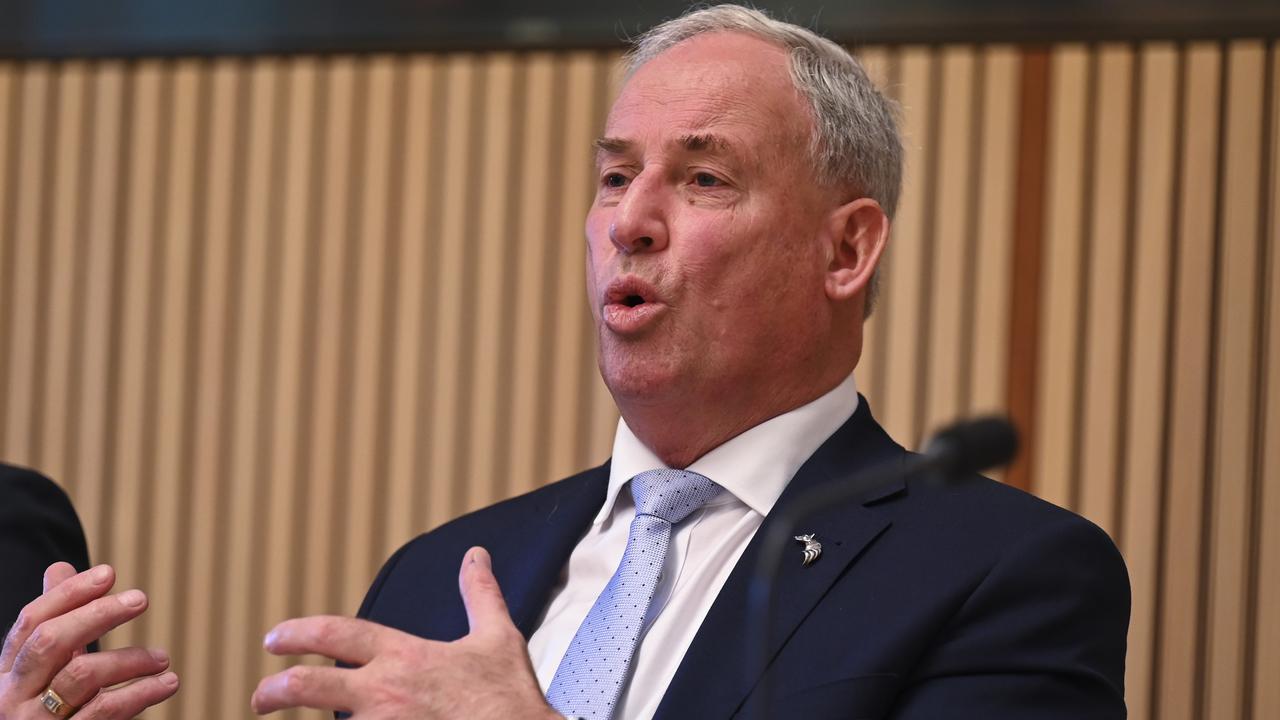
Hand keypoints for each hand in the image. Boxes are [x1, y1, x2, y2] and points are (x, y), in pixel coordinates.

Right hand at [0, 563, 177, 718]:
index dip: (69, 594)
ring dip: (129, 658)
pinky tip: (167, 683)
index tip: (110, 572)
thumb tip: (61, 567)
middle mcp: (12, 698)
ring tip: (163, 657)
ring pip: (79, 676)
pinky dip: (140, 693)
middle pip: (51, 642)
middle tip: (141, 598)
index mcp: (6, 675)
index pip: (31, 622)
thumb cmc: (46, 714)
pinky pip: (104, 712)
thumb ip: (57, 622)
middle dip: (97, 614)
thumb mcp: (46, 669)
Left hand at [252, 547, 558, 718]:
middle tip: (260, 697)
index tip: (275, 639)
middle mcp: (384, 693)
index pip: (337, 635)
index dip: (299, 633)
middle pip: (308, 687)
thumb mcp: (497, 637)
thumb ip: (479, 595)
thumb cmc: (510, 700)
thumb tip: (475, 558)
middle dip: (274, 691)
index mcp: (404, 657)